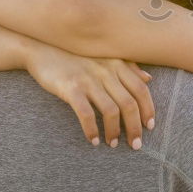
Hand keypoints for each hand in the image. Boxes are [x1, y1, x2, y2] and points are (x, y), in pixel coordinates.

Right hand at [25, 44, 154, 148]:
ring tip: (112, 144)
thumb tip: (149, 79)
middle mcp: (106, 71)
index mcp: (117, 64)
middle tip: (135, 144)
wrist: (42, 47)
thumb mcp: (104, 57)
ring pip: (111, 111)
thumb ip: (128, 67)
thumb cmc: (76, 55)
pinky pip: (86, 113)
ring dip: (114, 132)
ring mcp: (89, 79)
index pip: (141, 90)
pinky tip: (93, 140)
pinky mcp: (70, 88)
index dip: (148, 109)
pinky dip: (92, 130)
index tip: (149, 126)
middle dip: (135, 127)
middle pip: (129, 103)